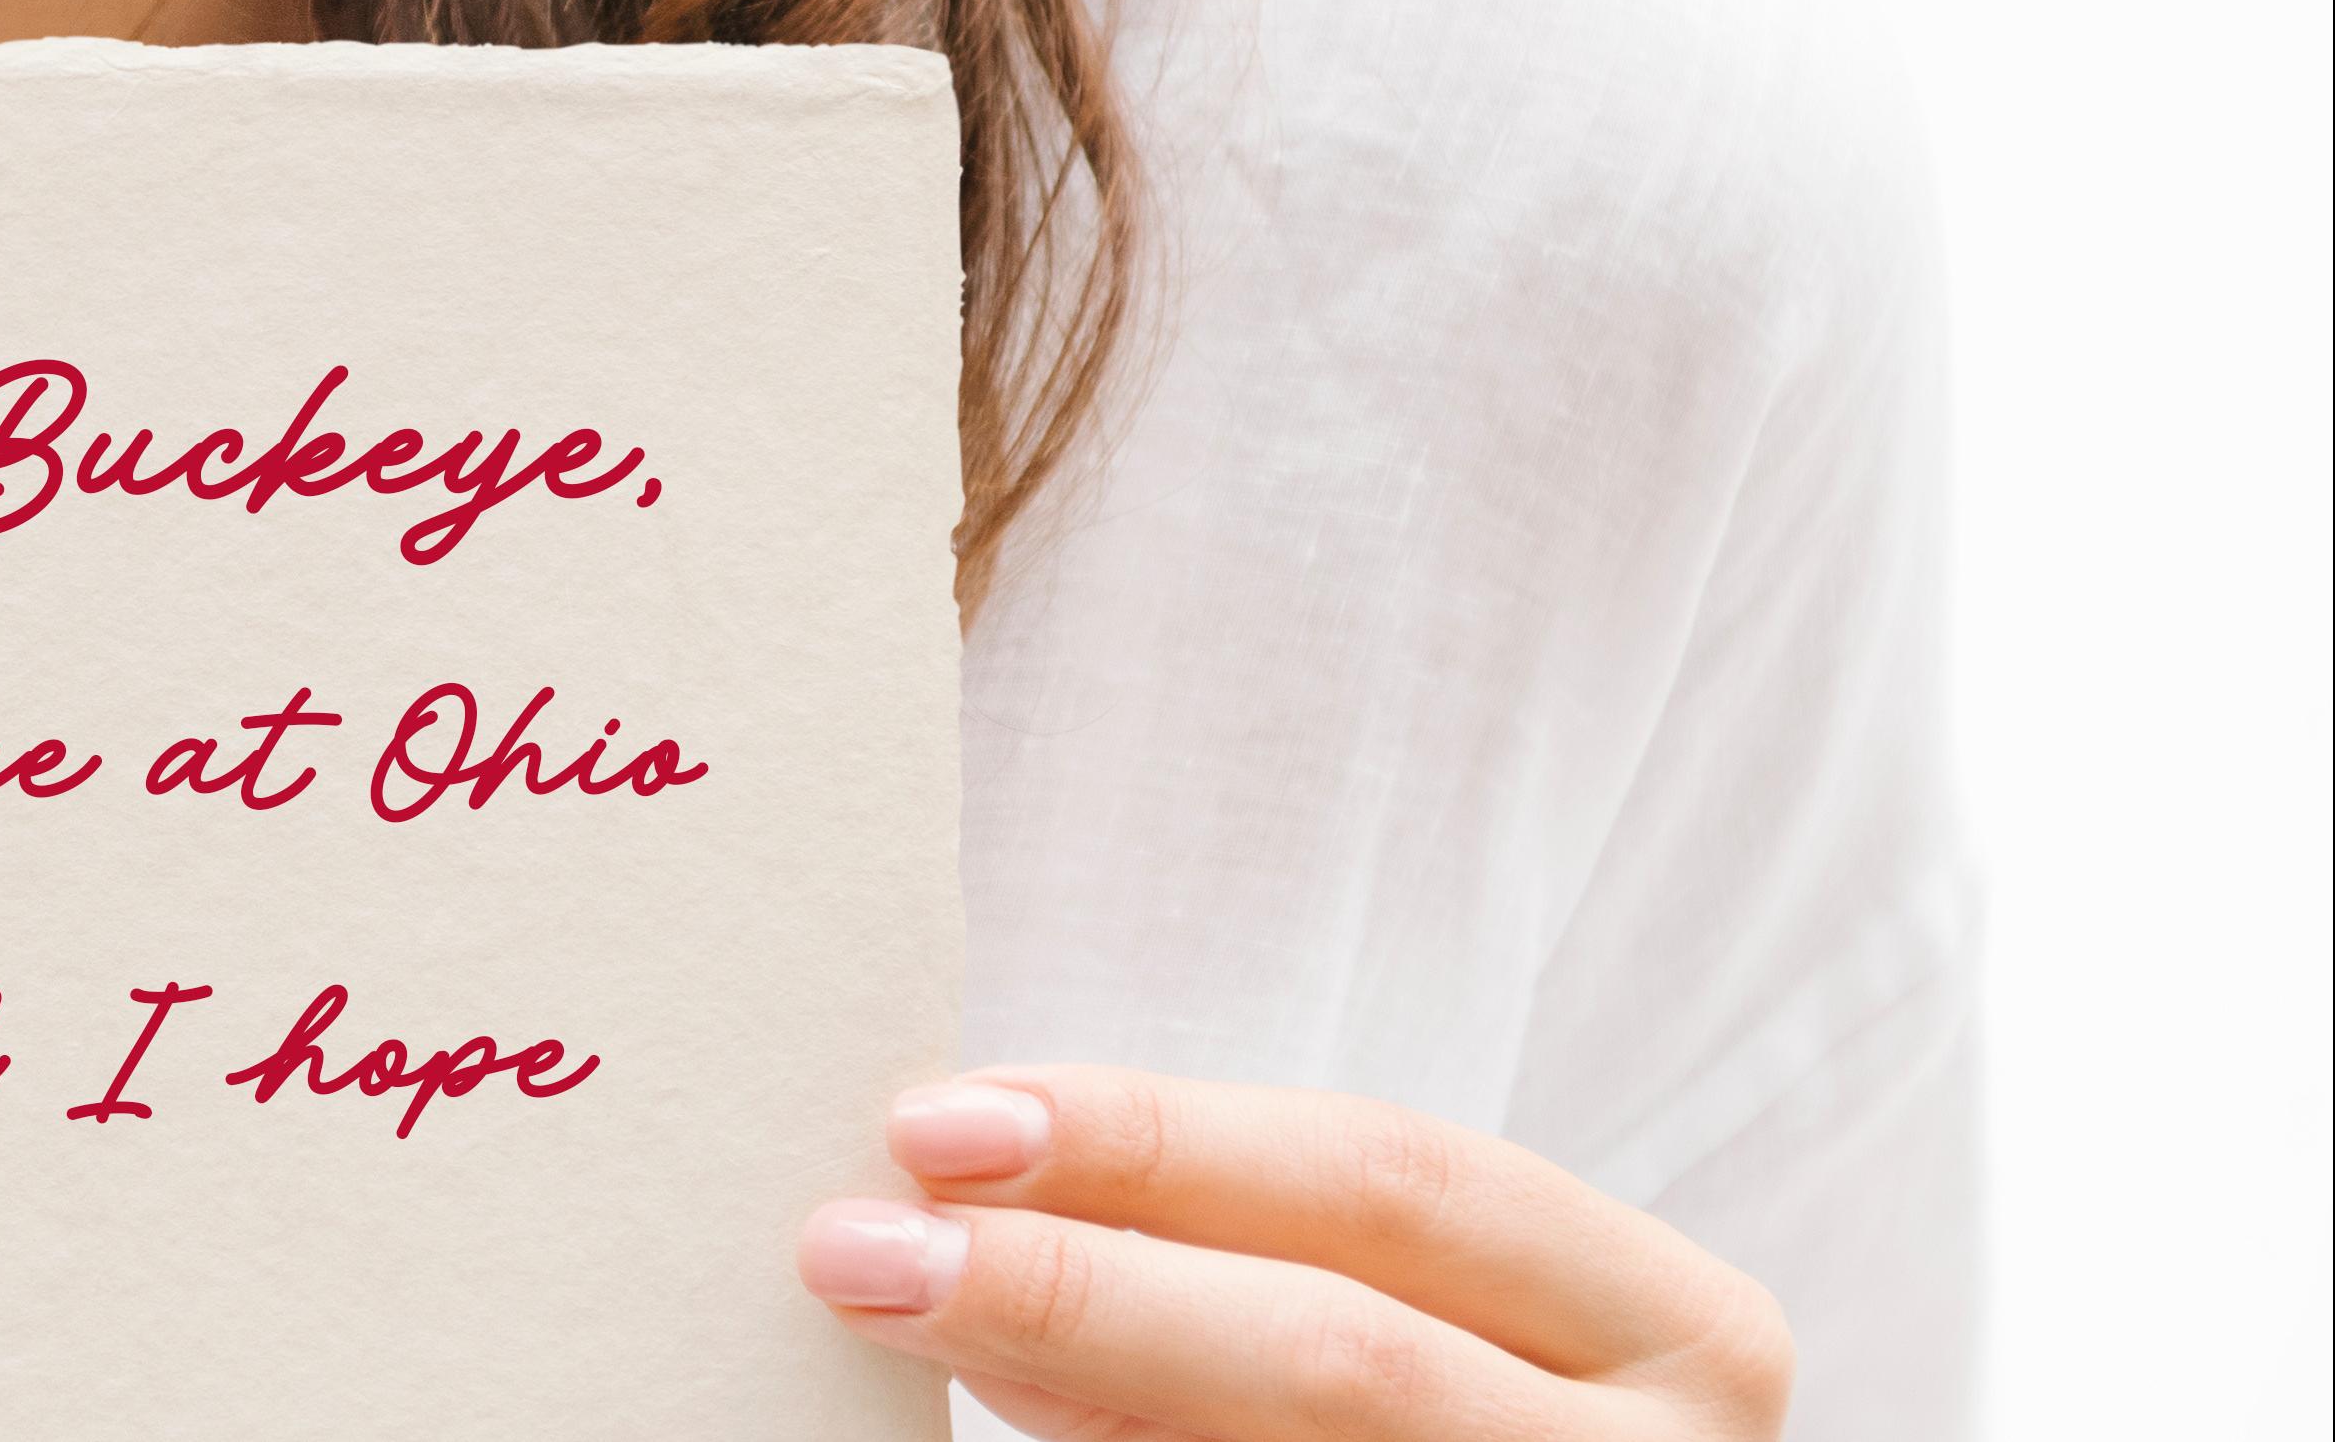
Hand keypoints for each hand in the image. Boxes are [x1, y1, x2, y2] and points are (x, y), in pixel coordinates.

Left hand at [797, 1066, 1791, 1440]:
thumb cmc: (1457, 1396)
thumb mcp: (1419, 1302)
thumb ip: (1238, 1242)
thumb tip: (963, 1194)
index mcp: (1674, 1329)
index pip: (1390, 1184)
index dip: (1153, 1140)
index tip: (938, 1121)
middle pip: (1336, 1352)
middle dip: (1076, 1287)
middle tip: (859, 1246)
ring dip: (1064, 1390)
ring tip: (904, 1320)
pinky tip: (1009, 1417)